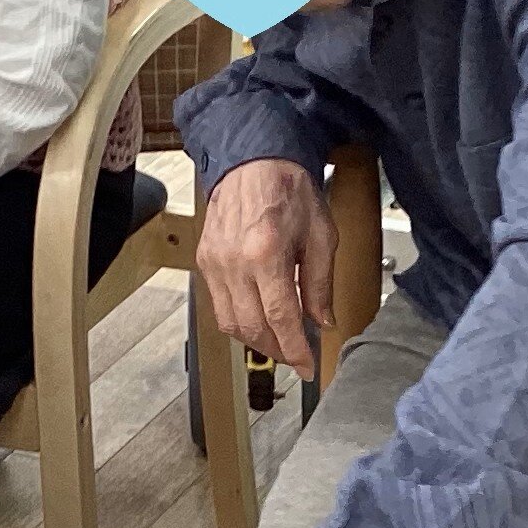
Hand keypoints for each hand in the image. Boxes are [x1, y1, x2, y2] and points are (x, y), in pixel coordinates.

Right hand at [195, 158, 336, 377]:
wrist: (253, 160)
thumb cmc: (289, 189)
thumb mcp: (321, 234)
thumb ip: (320, 283)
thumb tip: (322, 321)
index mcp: (267, 253)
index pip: (281, 318)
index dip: (296, 349)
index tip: (308, 367)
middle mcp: (235, 262)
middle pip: (253, 328)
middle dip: (277, 350)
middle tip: (297, 355)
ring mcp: (215, 263)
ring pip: (230, 323)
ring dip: (256, 341)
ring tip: (278, 342)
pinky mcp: (204, 260)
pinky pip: (218, 306)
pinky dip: (238, 321)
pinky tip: (258, 320)